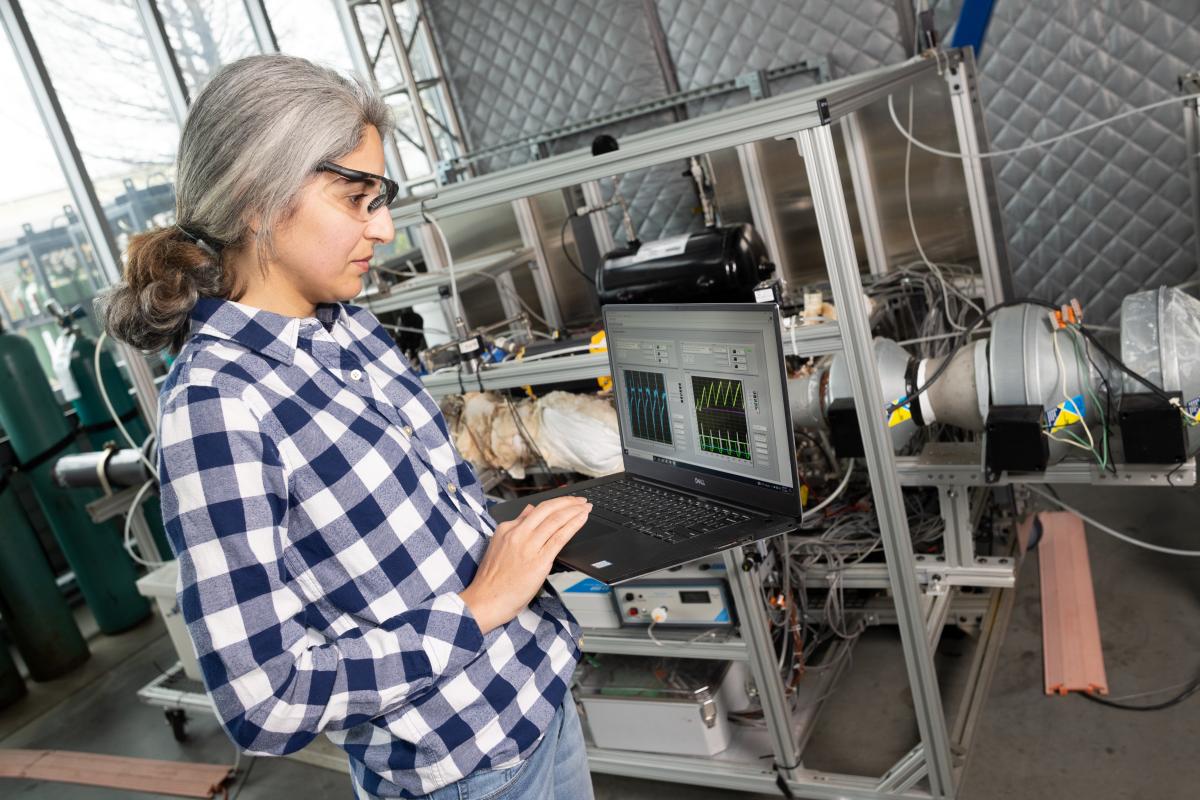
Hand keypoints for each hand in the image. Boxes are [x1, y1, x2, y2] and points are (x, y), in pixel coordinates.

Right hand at [459, 496, 590, 633]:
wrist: (485, 600)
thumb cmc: (492, 580)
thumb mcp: (498, 545)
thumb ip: (516, 527)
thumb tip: (529, 511)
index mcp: (507, 529)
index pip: (536, 510)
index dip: (555, 503)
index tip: (567, 501)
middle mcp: (517, 534)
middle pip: (547, 509)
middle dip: (568, 501)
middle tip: (581, 500)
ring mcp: (528, 546)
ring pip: (556, 520)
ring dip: (574, 510)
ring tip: (585, 506)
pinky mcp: (539, 561)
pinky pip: (560, 537)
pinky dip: (574, 525)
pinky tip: (582, 519)